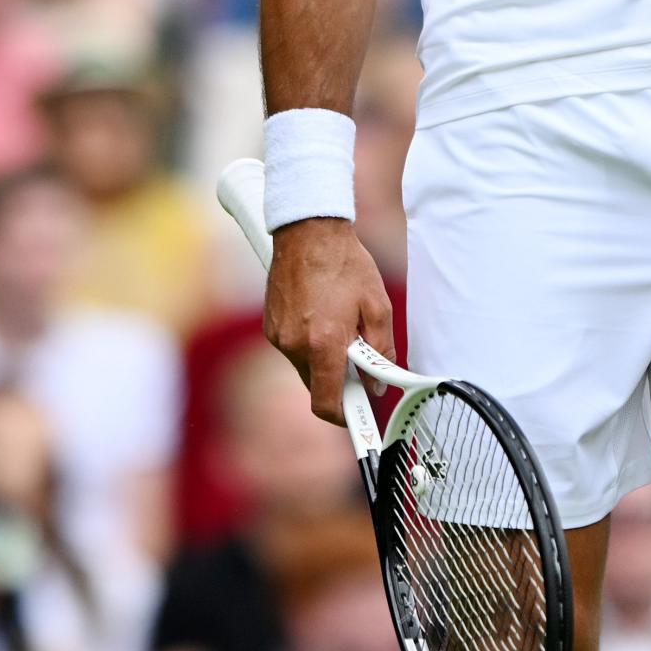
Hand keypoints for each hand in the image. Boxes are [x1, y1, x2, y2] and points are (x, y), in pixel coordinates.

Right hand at [265, 217, 394, 423]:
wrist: (308, 231)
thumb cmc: (346, 264)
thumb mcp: (378, 306)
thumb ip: (380, 350)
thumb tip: (378, 383)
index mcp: (323, 343)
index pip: (326, 403)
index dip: (344, 417)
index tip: (358, 418)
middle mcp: (295, 345)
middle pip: (316, 387)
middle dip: (338, 382)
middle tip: (359, 364)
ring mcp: (279, 337)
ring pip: (304, 368)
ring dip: (323, 360)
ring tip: (340, 326)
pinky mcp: (270, 326)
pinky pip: (292, 349)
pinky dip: (309, 344)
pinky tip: (322, 316)